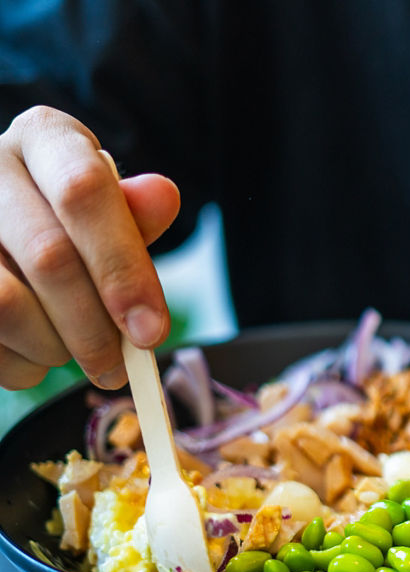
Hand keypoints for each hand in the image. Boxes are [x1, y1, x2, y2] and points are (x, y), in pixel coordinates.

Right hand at [0, 106, 179, 390]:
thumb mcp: (108, 208)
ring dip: (54, 346)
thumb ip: (135, 215)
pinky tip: (34, 352)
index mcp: (44, 138)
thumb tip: (163, 197)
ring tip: (74, 351)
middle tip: (121, 366)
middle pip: (49, 257)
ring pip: (6, 304)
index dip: (122, 267)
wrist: (8, 226)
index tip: (151, 330)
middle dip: (96, 327)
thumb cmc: (70, 220)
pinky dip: (20, 362)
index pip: (84, 192)